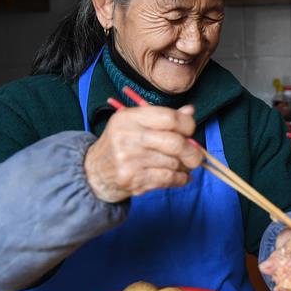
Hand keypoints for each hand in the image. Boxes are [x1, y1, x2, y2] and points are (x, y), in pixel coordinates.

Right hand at [83, 104, 202, 202]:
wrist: (94, 172)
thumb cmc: (121, 145)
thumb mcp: (136, 124)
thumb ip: (164, 118)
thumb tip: (190, 111)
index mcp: (130, 118)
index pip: (168, 117)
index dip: (187, 125)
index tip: (190, 131)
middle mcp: (128, 136)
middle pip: (174, 142)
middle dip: (192, 152)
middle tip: (196, 156)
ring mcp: (129, 159)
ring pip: (173, 162)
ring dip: (184, 167)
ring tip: (183, 167)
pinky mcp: (132, 179)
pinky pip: (167, 178)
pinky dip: (180, 179)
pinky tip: (180, 177)